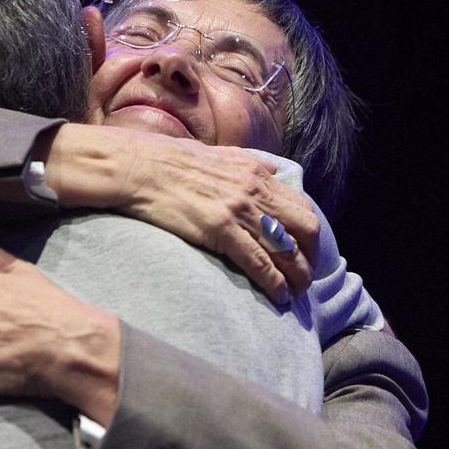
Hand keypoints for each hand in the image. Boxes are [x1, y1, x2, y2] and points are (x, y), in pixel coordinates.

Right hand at [40, 124, 319, 302]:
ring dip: (297, 276)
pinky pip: (259, 262)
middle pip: (305, 229)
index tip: (306, 252)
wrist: (136, 167)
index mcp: (255, 172)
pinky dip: (274, 282)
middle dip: (311, 257)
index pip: (301, 206)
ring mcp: (239, 210)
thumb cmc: (169, 161)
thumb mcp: (217, 153)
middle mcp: (254, 190)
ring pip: (286, 249)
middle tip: (304, 277)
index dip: (310, 234)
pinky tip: (278, 296)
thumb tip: (273, 170)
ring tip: (295, 293)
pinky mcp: (220, 229)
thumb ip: (248, 163)